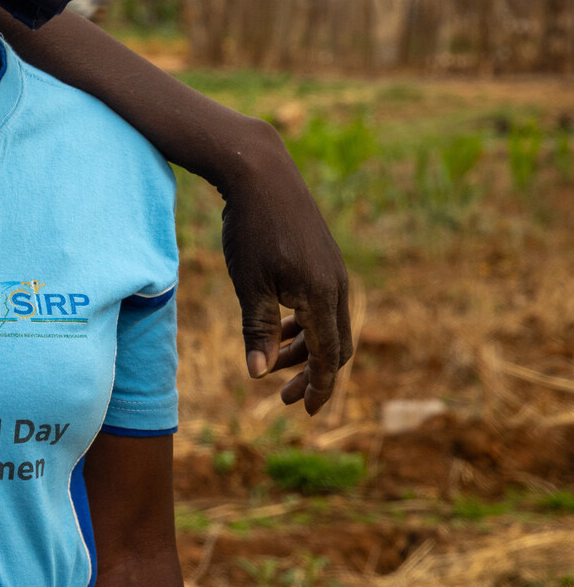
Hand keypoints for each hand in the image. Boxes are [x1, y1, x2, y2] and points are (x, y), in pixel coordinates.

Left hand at [219, 125, 352, 413]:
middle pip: (334, 346)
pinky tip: (276, 328)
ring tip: (272, 365)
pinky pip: (320, 303)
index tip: (306, 412)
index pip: (328, 357)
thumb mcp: (249, 284)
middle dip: (312, 374)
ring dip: (303, 349)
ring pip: (326, 324)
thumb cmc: (251, 229)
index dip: (320, 388)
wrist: (261, 173)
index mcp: (322, 297)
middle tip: (284, 397)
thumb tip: (257, 375)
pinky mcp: (321, 259)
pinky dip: (301, 323)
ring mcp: (331, 271)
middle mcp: (336, 286)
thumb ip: (256, 330)